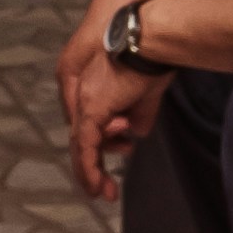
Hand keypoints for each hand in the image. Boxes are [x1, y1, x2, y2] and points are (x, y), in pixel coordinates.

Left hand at [59, 0, 157, 207]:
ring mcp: (85, 100)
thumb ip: (139, 114)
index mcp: (95, 88)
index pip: (89, 126)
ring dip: (91, 172)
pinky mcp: (92, 107)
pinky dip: (88, 167)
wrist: (151, 40)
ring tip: (105, 192)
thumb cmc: (152, 58)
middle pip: (81, 138)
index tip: (111, 166)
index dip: (99, 149)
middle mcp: (83, 93)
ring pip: (80, 145)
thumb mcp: (146, 94)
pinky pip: (85, 145)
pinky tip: (95, 186)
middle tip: (103, 190)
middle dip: (92, 167)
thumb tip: (137, 132)